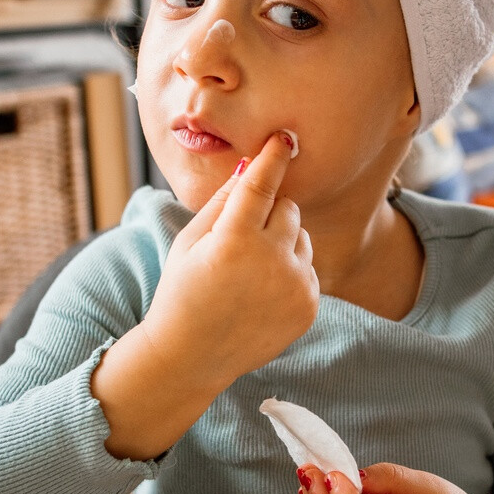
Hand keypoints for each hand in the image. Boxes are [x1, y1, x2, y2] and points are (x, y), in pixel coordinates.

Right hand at [148, 134, 318, 381]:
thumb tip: (249, 166)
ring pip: (302, 237)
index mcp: (234, 241)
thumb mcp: (189, 242)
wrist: (192, 356)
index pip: (262, 186)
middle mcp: (271, 262)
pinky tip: (262, 291)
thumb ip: (221, 202)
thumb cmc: (183, 291)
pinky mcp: (310, 306)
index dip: (273, 158)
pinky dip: (291, 270)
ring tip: (250, 270)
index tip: (284, 138)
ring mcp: (295, 286)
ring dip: (282, 241)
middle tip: (242, 236)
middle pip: (289, 208)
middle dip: (270, 212)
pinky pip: (308, 267)